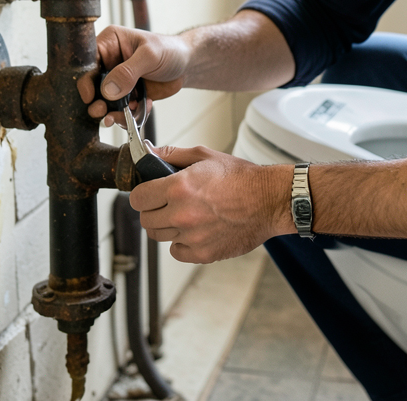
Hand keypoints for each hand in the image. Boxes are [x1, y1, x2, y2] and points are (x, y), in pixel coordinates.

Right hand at [77, 25, 190, 124]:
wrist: (188, 65)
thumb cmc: (170, 50)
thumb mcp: (150, 56)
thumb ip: (128, 71)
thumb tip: (107, 90)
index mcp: (109, 43)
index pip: (88, 62)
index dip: (85, 80)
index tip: (89, 97)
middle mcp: (109, 62)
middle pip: (93, 85)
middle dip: (96, 101)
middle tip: (102, 112)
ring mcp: (117, 80)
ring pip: (105, 101)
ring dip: (111, 112)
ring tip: (120, 117)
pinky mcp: (127, 95)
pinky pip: (120, 110)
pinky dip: (129, 115)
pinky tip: (144, 106)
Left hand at [129, 145, 292, 263]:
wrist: (269, 200)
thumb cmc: (241, 178)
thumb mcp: (205, 156)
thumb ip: (172, 155)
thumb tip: (148, 152)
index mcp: (179, 187)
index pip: (137, 198)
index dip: (142, 195)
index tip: (149, 194)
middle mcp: (182, 214)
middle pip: (145, 220)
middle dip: (153, 211)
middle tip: (168, 204)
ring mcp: (192, 236)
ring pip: (159, 237)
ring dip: (167, 226)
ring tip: (186, 215)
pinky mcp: (203, 253)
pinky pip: (177, 251)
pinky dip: (182, 243)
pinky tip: (196, 230)